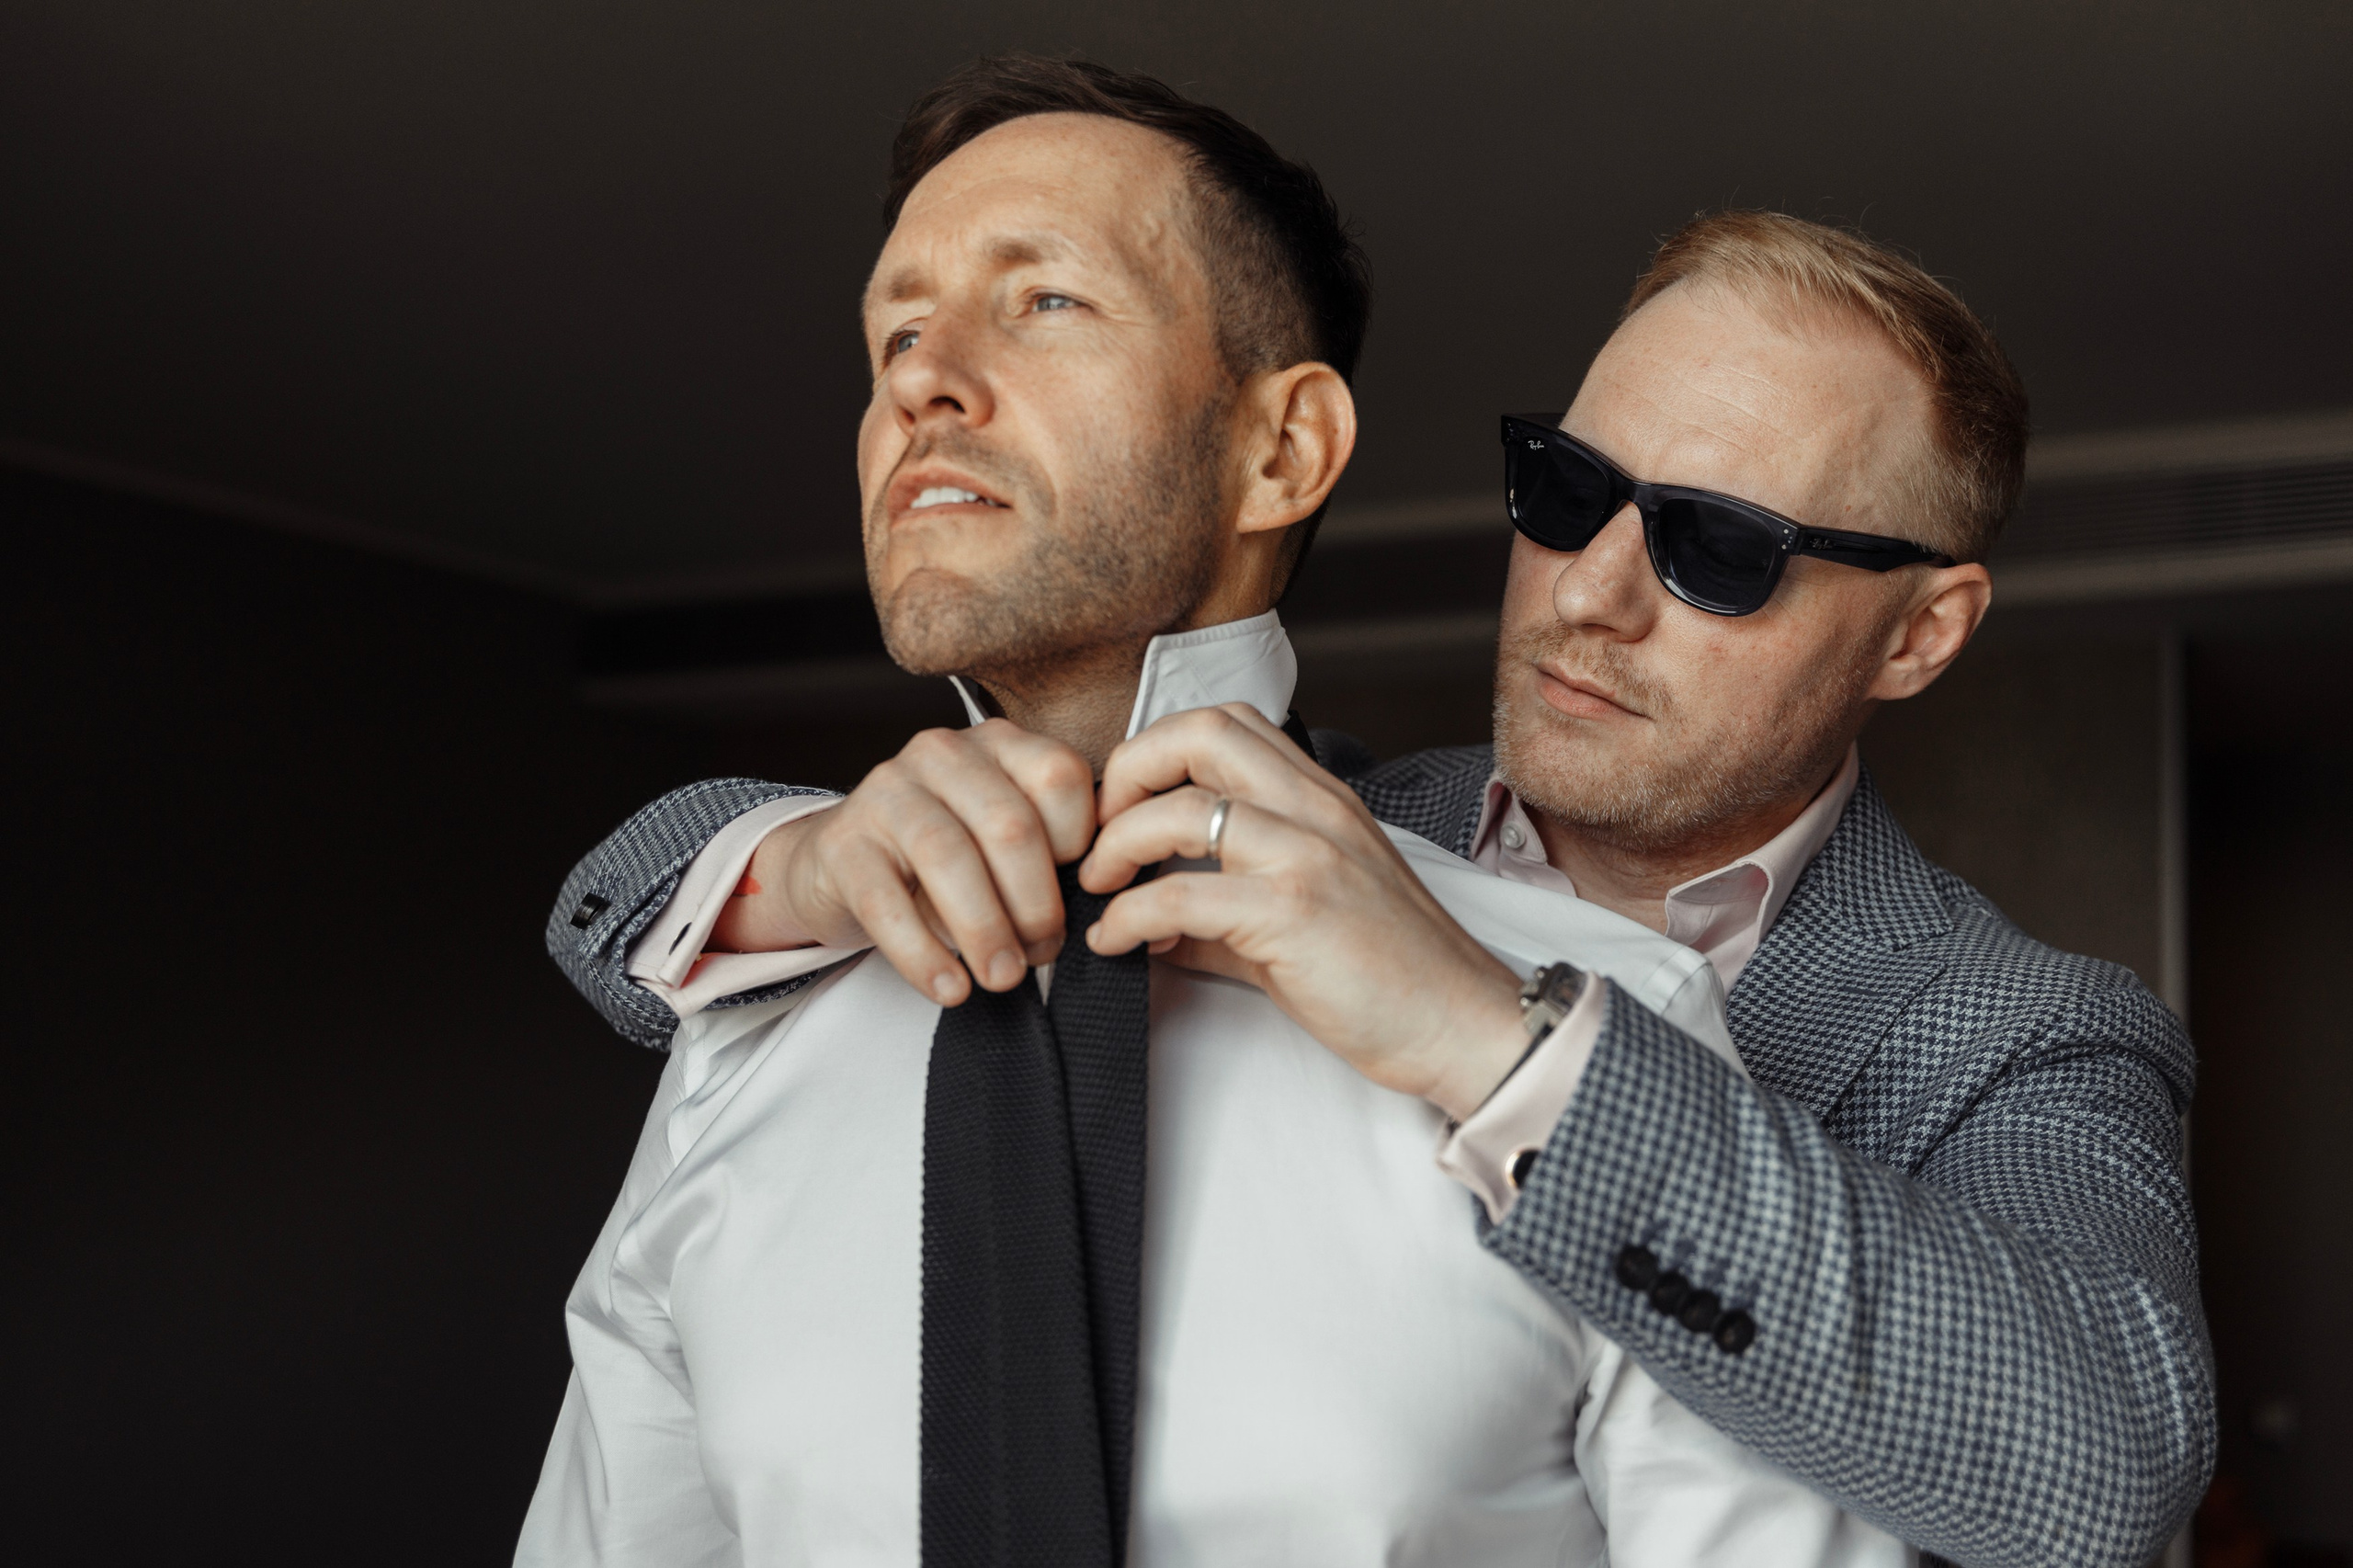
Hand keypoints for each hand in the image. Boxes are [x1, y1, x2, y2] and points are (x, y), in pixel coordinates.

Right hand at [715, 720, 1095, 1005]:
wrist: (845, 864)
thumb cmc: (945, 858)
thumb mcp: (1002, 843)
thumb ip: (1048, 858)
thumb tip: (1091, 915)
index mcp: (998, 745)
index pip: (1059, 775)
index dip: (1079, 843)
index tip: (1077, 893)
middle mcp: (942, 753)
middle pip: (1008, 824)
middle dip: (1035, 902)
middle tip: (1042, 953)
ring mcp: (886, 791)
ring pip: (948, 856)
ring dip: (984, 928)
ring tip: (1002, 977)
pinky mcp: (843, 842)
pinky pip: (886, 901)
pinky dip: (922, 953)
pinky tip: (950, 986)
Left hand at [1081, 704, 1530, 1119]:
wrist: (1463, 1025)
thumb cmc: (1394, 976)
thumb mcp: (1301, 919)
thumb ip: (1223, 909)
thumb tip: (1147, 920)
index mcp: (1321, 799)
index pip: (1226, 723)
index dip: (1156, 752)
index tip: (1124, 808)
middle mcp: (1316, 810)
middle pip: (1199, 732)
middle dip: (1128, 772)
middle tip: (1100, 833)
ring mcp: (1308, 855)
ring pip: (1180, 809)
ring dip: (1116, 848)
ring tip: (1100, 889)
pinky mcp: (1294, 912)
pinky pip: (1181, 893)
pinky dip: (1129, 916)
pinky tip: (1120, 941)